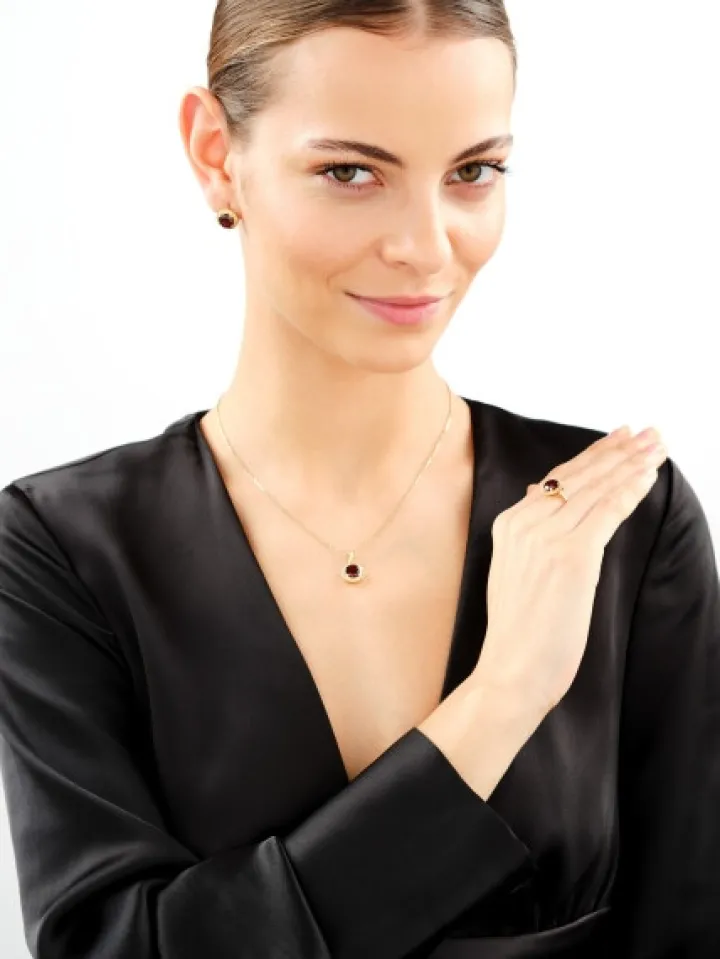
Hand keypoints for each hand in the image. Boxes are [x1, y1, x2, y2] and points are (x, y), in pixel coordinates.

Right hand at [472, 426, 667, 717]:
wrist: (512, 669)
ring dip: (631, 464)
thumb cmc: (520, 629)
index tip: (620, 437)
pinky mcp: (572, 556)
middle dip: (619, 451)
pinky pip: (607, 512)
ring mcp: (546, 537)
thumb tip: (535, 491)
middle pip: (580, 477)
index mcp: (508, 523)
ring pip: (597, 489)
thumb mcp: (514, 569)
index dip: (594, 455)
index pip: (556, 478)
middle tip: (650, 433)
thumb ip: (527, 529)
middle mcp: (524, 523)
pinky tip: (648, 476)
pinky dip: (630, 490)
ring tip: (656, 446)